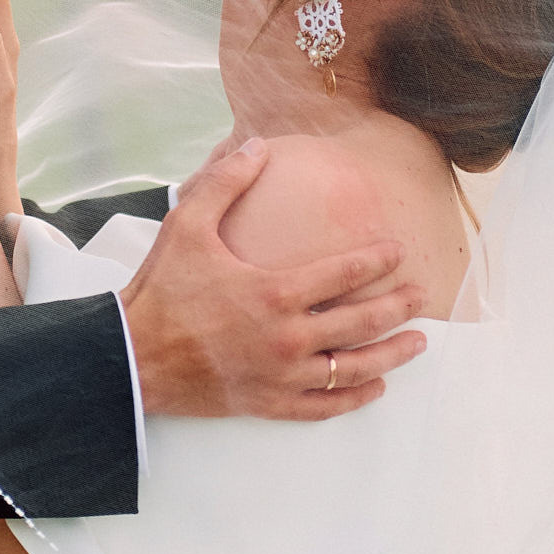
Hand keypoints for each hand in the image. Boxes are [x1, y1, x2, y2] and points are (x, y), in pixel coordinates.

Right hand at [119, 140, 429, 421]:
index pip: (344, 273)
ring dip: (391, 355)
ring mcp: (280, 376)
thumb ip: (225, 182)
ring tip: (418, 342)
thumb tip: (256, 146)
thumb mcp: (187, 224)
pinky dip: (353, 398)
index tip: (399, 250)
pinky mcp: (267, 403)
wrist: (130, 357)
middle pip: (361, 322)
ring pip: (352, 369)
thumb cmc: (160, 291)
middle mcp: (287, 338)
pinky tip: (374, 388)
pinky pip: (322, 407)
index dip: (376, 260)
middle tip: (422, 295)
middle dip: (398, 307)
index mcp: (275, 293)